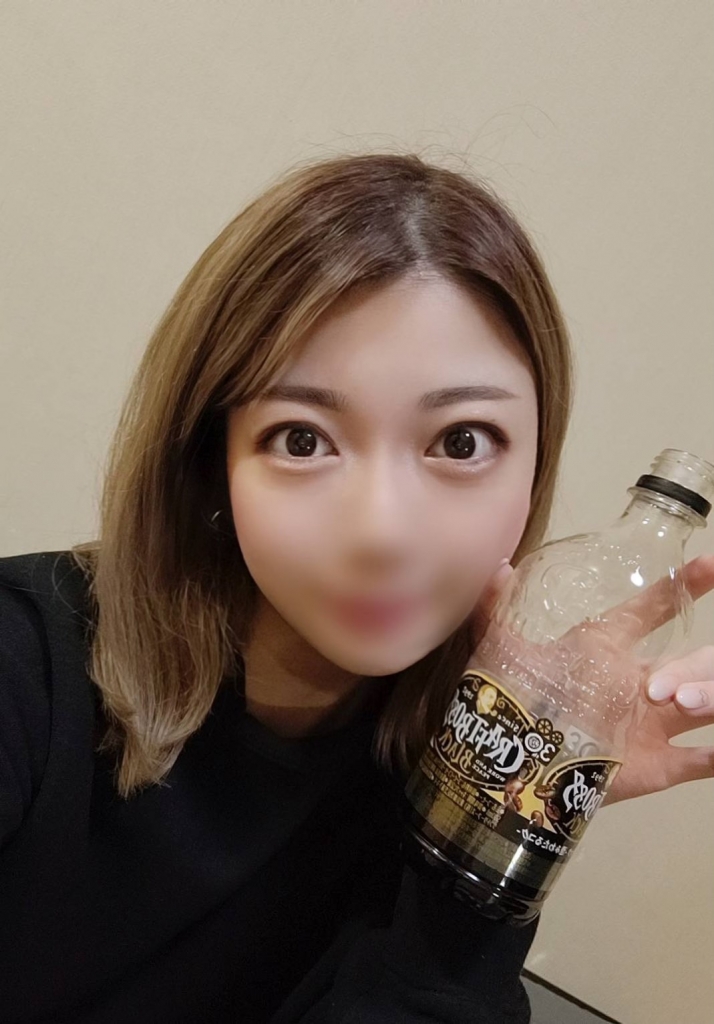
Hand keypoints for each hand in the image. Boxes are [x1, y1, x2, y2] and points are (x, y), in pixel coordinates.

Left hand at [473, 555, 713, 804]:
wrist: (508, 769)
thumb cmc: (510, 703)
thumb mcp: (502, 653)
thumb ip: (496, 608)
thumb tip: (500, 566)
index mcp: (609, 649)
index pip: (653, 610)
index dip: (683, 586)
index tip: (711, 564)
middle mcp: (640, 681)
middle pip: (696, 661)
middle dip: (695, 669)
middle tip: (661, 689)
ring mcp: (653, 723)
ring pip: (710, 701)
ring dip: (711, 698)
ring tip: (683, 705)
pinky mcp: (660, 765)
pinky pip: (705, 760)